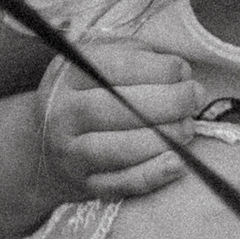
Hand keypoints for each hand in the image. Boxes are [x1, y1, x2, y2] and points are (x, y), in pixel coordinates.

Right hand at [34, 45, 200, 204]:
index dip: (154, 69)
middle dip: (166, 102)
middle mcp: (63, 114)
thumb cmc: (88, 93)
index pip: (112, 68)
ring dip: (163, 138)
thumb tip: (176, 69)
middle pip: (115, 108)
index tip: (183, 70)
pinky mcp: (85, 184)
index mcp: (68, 76)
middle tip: (194, 97)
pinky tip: (178, 163)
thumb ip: (133, 54)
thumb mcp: (98, 60)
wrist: (45, 142)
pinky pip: (120, 184)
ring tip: (188, 127)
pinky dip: (152, 175)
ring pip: (118, 149)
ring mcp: (71, 153)